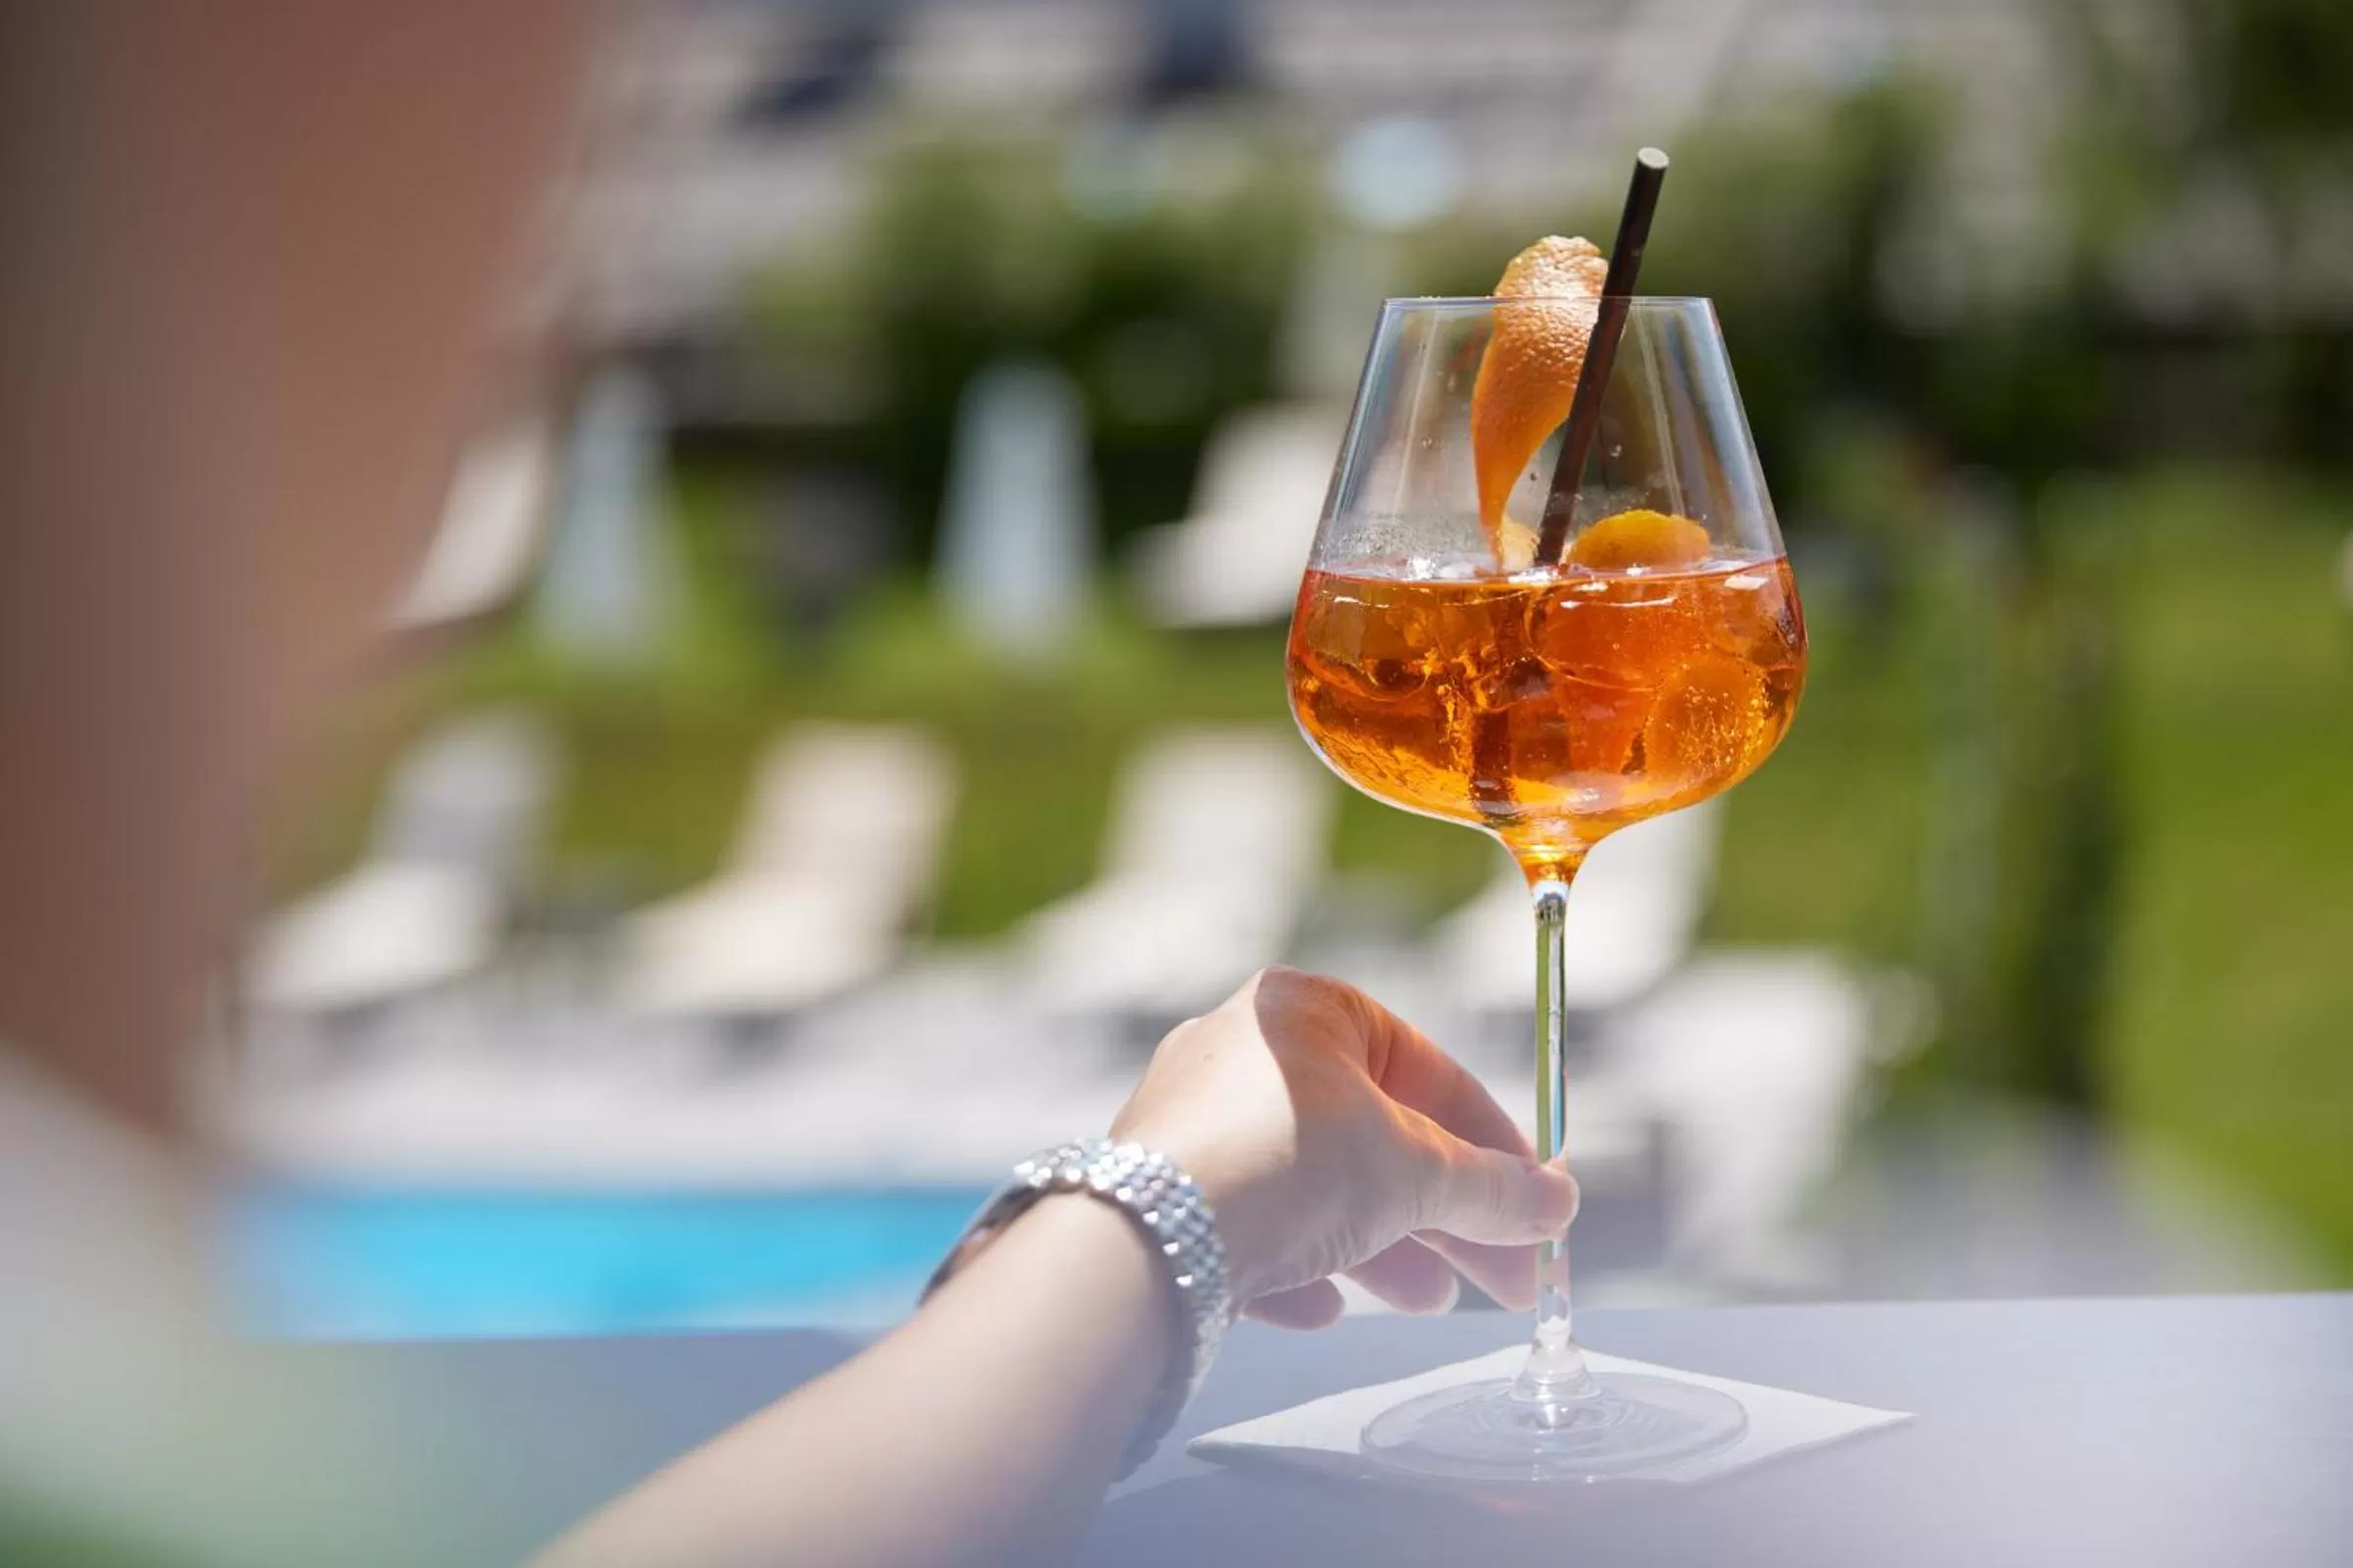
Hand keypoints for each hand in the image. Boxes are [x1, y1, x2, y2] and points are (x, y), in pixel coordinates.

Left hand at [1111, 967, 1577, 1328]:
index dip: (1495, 1144)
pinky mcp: (1163, 1191)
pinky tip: (1319, 1307)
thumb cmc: (1287, 1165)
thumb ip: (1493, 1190)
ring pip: (1315, 1187)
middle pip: (1375, 1137)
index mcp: (1306, 1010)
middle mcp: (1243, 1053)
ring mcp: (1196, 1123)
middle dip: (1447, 1214)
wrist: (1148, 1235)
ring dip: (1383, 1248)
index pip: (1427, 1068)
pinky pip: (1250, 1226)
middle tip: (1508, 1282)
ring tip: (1430, 1301)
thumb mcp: (1416, 1174)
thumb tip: (1556, 1205)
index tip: (1539, 1208)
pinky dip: (1296, 1266)